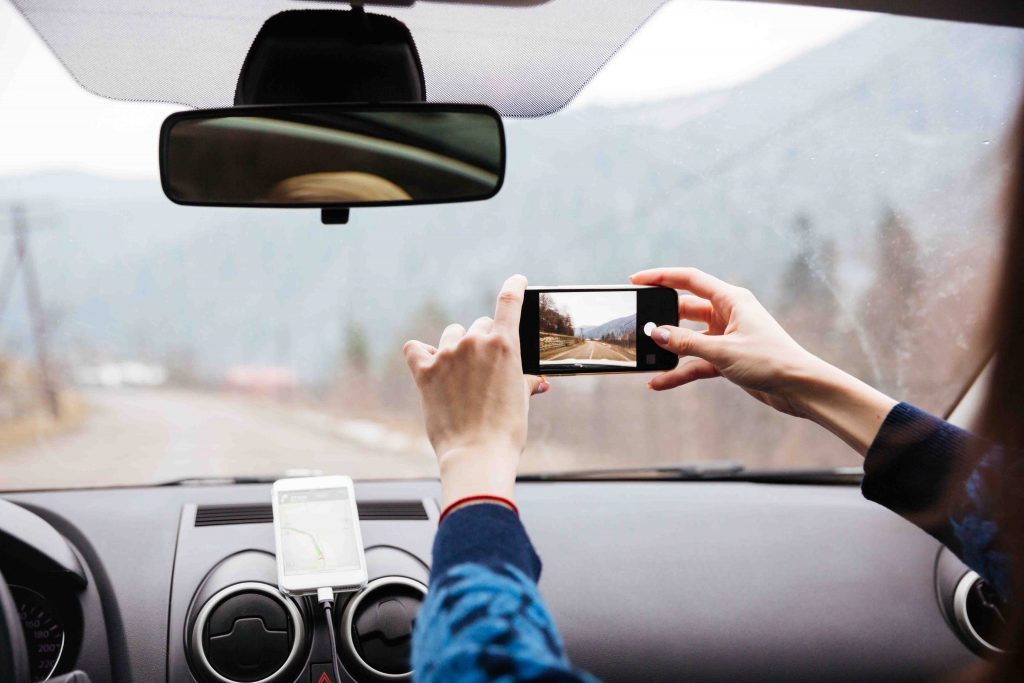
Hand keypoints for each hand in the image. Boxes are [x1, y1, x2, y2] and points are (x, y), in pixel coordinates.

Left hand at [404, 274, 548, 507]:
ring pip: (451, 335)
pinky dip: (421, 354)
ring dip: (456, 347)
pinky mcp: (425, 371)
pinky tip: (426, 362)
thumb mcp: (521, 400)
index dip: (514, 286)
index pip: (509, 300)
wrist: (477, 454)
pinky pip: (415, 349)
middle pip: (479, 325)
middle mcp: (474, 342)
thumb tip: (538, 381)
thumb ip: (525, 380)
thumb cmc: (506, 431)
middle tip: (486, 368)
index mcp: (505, 344)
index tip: (516, 280)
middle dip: (484, 341)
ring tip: (460, 374)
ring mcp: (447, 355)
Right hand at [630, 267, 896, 454]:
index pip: (690, 280)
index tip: (636, 281)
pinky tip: (660, 382)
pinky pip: (696, 361)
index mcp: (731, 299)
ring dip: (670, 348)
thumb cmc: (770, 360)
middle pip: (685, 309)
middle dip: (661, 317)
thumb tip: (656, 334)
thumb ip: (685, 342)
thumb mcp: (722, 351)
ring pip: (688, 338)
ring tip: (645, 355)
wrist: (800, 388)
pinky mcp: (727, 358)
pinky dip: (680, 371)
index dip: (661, 278)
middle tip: (637, 324)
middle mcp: (728, 314)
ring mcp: (727, 337)